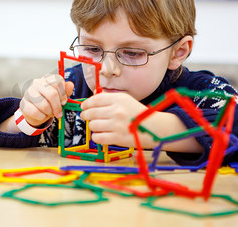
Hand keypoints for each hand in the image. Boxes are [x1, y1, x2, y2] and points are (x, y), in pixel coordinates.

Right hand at [20, 74, 73, 126]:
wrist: (35, 111)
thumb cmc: (49, 101)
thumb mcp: (59, 96)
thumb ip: (66, 90)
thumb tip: (70, 85)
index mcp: (47, 79)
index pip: (58, 81)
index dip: (63, 93)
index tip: (64, 102)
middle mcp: (37, 83)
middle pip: (52, 94)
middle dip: (58, 106)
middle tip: (59, 112)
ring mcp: (29, 93)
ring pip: (44, 105)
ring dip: (50, 112)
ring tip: (50, 113)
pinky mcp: (23, 104)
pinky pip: (36, 112)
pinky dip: (42, 117)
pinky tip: (43, 115)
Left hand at [81, 92, 202, 152]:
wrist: (154, 128)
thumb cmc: (138, 114)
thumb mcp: (126, 100)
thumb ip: (109, 99)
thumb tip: (91, 100)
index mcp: (119, 99)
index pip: (96, 100)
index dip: (86, 103)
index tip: (83, 106)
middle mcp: (117, 111)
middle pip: (91, 112)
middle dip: (85, 115)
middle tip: (85, 116)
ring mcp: (117, 125)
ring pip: (93, 125)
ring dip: (93, 126)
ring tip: (97, 125)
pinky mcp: (117, 138)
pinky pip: (98, 137)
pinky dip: (97, 136)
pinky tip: (101, 134)